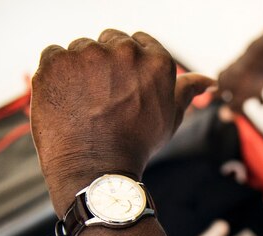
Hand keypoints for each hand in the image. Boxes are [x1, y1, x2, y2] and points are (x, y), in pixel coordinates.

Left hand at [31, 29, 213, 215]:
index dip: (129, 65)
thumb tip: (209, 81)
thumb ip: (187, 91)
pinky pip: (54, 55)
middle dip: (106, 64)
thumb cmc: (137, 144)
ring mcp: (88, 54)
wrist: (97, 168)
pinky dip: (56, 75)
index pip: (139, 42)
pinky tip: (67, 100)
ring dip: (80, 69)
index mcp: (155, 60)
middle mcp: (124, 51)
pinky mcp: (56, 61)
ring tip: (85, 103)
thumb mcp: (170, 117)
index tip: (123, 85)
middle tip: (104, 97)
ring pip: (81, 49)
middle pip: (110, 41)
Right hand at [216, 13, 262, 112]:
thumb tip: (223, 116)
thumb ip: (233, 108)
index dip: (218, 99)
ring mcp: (248, 64)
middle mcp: (233, 70)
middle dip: (241, 99)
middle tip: (242, 108)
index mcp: (224, 79)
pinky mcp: (262, 60)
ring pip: (251, 81)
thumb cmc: (251, 80)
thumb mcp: (240, 99)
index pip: (216, 92)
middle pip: (235, 87)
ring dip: (257, 93)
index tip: (220, 105)